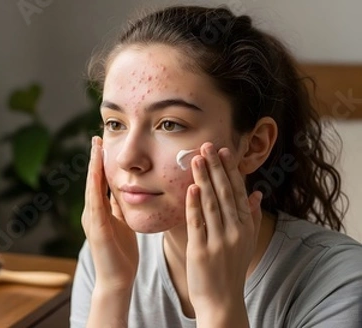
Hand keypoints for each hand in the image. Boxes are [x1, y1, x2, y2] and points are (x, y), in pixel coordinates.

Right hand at [82, 136, 137, 290]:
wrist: (118, 280)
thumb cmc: (122, 254)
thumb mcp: (122, 224)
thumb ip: (119, 208)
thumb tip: (124, 191)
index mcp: (100, 211)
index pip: (100, 182)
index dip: (101, 163)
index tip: (103, 143)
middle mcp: (92, 212)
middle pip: (93, 180)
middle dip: (94, 159)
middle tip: (96, 137)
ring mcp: (92, 219)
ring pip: (91, 187)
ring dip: (93, 167)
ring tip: (95, 148)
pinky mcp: (97, 228)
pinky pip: (95, 202)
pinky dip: (95, 185)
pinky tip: (96, 172)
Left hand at [185, 143, 261, 320]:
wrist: (222, 300)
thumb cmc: (230, 269)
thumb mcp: (245, 242)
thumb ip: (250, 216)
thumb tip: (257, 192)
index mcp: (244, 227)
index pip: (237, 192)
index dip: (230, 171)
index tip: (223, 151)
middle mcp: (234, 232)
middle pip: (224, 194)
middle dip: (216, 168)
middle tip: (208, 146)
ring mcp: (219, 241)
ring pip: (211, 204)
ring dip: (204, 180)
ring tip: (197, 159)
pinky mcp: (202, 250)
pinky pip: (197, 223)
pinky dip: (194, 205)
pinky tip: (191, 188)